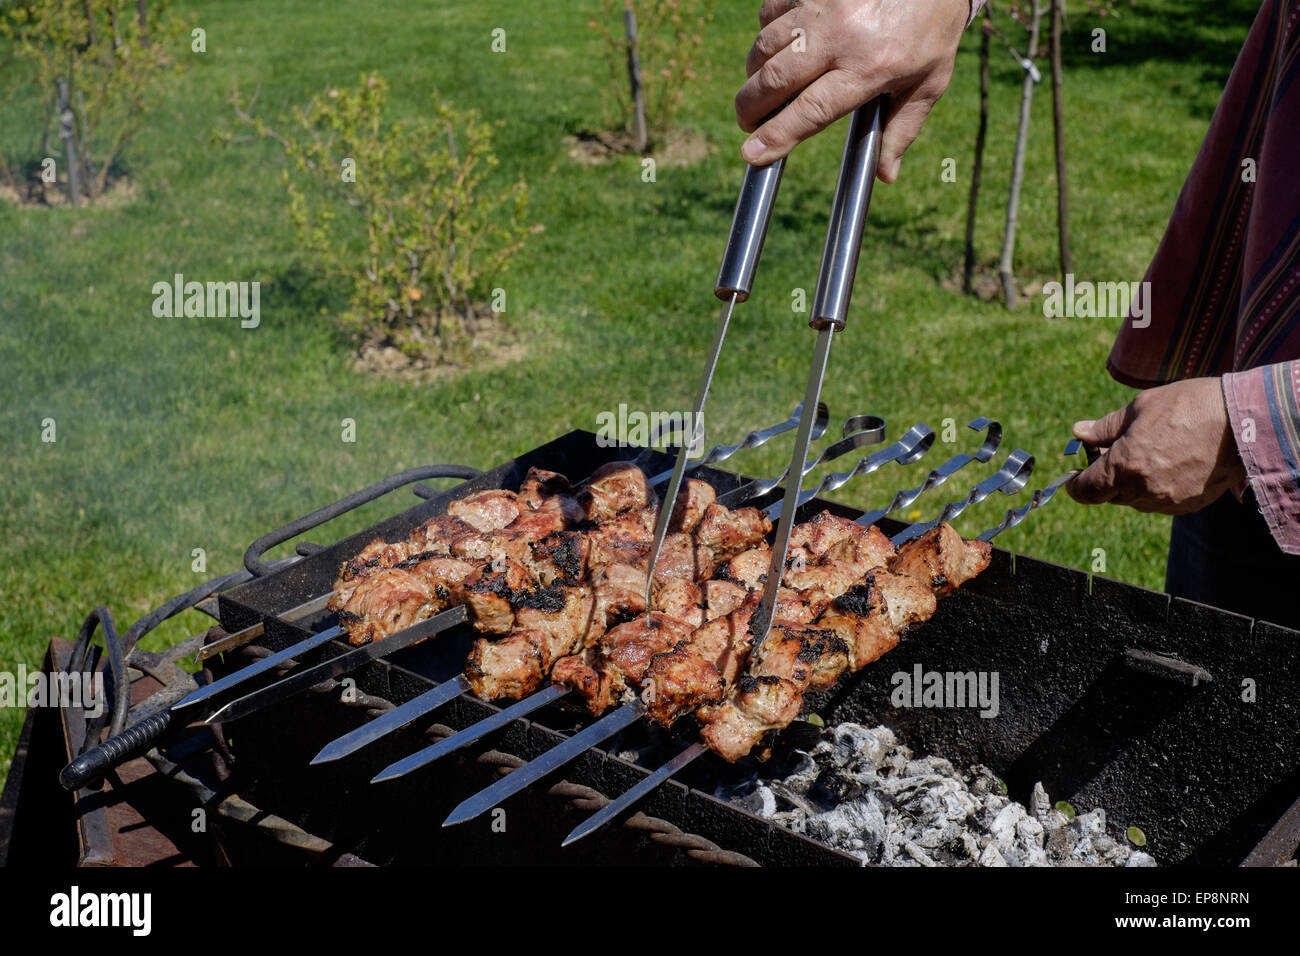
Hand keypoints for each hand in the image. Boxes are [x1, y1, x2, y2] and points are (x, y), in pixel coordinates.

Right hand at [735, 0, 970, 181]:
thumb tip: (886, 176)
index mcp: (870, 67)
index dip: (777, 135)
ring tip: (765, 87)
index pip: (811, 111)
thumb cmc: (933, 28)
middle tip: (748, 124)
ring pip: (765, 46)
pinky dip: (766, 34)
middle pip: (775, 80)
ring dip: (755, 73)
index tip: (751, 154)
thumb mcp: (929, 82)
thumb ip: (902, 129)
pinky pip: (769, 12)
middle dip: (750, 108)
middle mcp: (841, 35)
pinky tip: (780, 47)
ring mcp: (821, 4)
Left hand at [1066, 377, 1246, 514]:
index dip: (1076, 483)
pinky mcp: (1189, 505)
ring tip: (1147, 452)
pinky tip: (1168, 463)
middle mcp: (1143, 490)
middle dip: (1106, 476)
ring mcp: (1168, 501)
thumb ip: (1105, 427)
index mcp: (1124, 466)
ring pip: (1135, 500)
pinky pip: (1160, 502)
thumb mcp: (1140, 408)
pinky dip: (1155, 488)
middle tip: (1114, 450)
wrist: (1243, 421)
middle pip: (1110, 495)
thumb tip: (1079, 432)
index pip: (1086, 491)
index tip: (1076, 473)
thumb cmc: (1189, 407)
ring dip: (1132, 483)